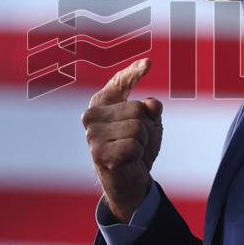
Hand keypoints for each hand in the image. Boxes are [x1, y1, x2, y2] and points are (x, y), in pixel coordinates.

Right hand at [81, 58, 162, 222]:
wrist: (129, 180)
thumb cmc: (137, 146)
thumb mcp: (149, 122)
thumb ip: (150, 108)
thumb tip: (152, 104)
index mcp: (101, 103)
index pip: (121, 82)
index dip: (134, 72)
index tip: (148, 64)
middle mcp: (91, 116)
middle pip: (139, 109)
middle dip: (147, 127)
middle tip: (137, 141)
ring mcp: (92, 135)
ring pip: (138, 128)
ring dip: (143, 142)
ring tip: (133, 150)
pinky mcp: (99, 154)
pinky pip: (134, 146)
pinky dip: (138, 154)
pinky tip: (128, 160)